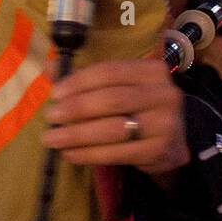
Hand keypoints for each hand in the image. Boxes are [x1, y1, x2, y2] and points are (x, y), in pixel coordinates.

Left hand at [43, 58, 189, 176]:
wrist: (172, 141)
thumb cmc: (136, 107)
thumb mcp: (118, 86)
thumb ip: (86, 77)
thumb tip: (49, 66)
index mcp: (152, 70)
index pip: (110, 71)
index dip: (79, 82)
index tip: (55, 94)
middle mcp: (164, 94)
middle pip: (112, 100)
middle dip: (76, 109)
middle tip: (51, 117)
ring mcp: (165, 124)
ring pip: (114, 129)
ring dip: (78, 135)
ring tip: (52, 138)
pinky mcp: (160, 150)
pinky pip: (118, 153)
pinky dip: (89, 154)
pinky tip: (70, 153)